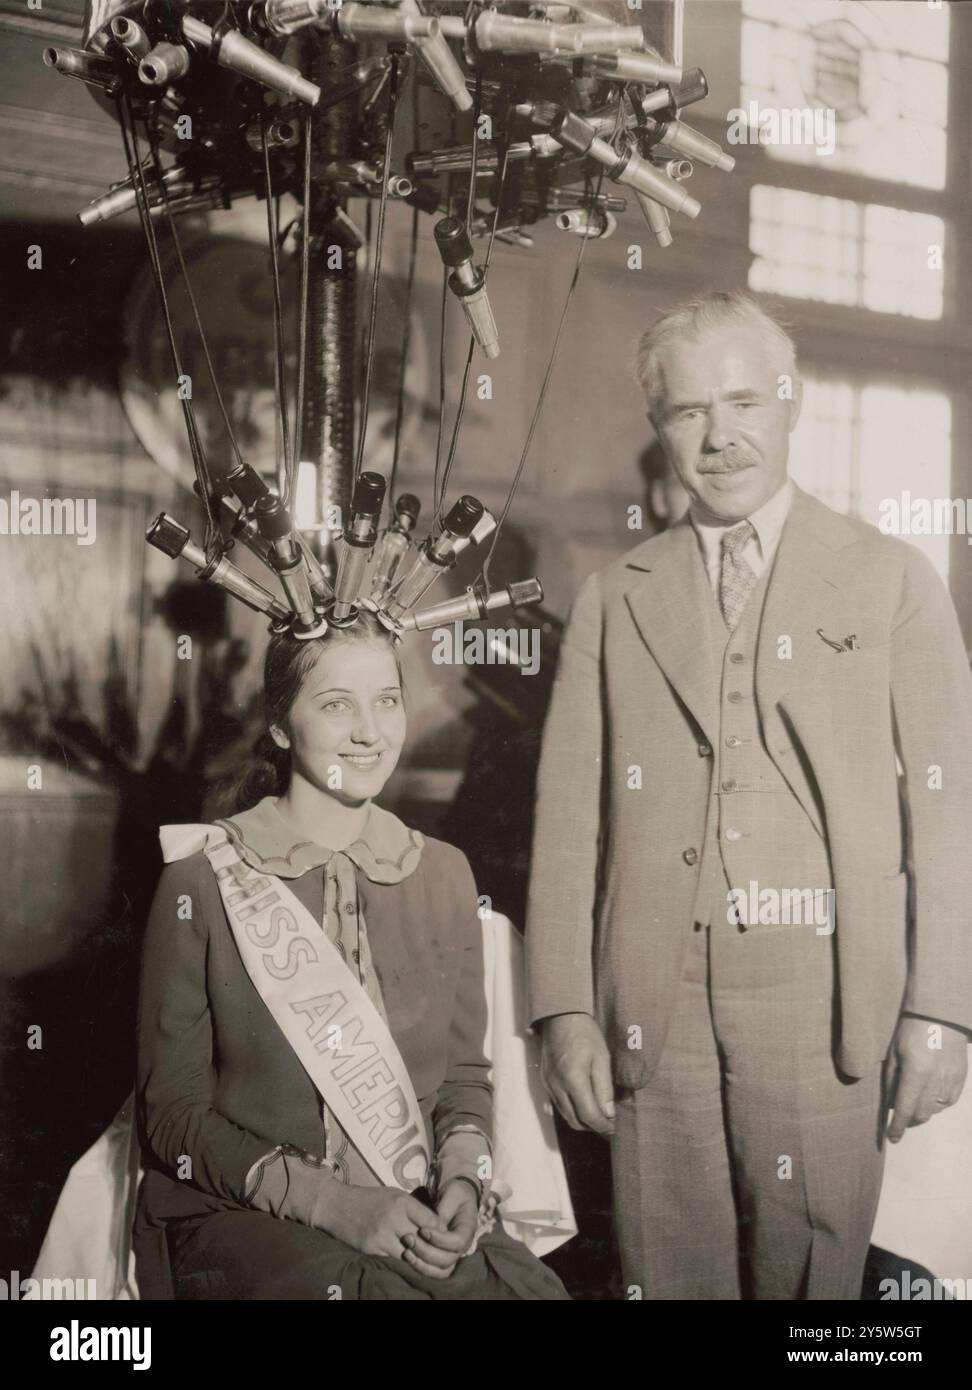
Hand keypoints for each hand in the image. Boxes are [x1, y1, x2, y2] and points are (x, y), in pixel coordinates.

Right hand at [321, 1183, 444, 1258]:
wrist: (335, 1205)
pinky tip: (405, 1262)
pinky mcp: (370, 1250)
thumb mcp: (394, 1195)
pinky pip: (393, 1261)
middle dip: (432, 1249)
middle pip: (425, 1241)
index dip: (440, 1232)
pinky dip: (401, 1263)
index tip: (442, 1237)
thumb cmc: (368, 1199)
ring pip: (411, 1256)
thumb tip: (439, 1227)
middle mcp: (393, 1218)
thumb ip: (414, 1209)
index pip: (433, 1222)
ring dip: (418, 1259)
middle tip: (438, 1254)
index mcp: (401, 1202)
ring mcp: (380, 1236)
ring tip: (423, 1260)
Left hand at [401, 1179, 479, 1278]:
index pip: (457, 1242)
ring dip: (422, 1263)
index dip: (440, 1239)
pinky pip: (432, 1270)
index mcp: (467, 1230)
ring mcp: (452, 1254)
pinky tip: (406, 1255)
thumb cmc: (455, 1194)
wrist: (456, 1198)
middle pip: (447, 1260)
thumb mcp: (453, 1194)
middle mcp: (462, 1247)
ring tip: (406, 1250)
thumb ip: (445, 1208)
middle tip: (408, 1238)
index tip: (422, 1230)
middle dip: (426, 1251)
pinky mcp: (441, 1258)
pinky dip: (420, 1266)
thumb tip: (435, 1223)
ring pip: (440, 1270)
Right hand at [540, 1012, 614, 1135]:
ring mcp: (548, 1084)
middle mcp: (556, 1086)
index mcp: (572, 1079)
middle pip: (574, 1121)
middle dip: (593, 1127)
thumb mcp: (602, 1058)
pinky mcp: (545, 1081)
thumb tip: (608, 1113)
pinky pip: (558, 1105)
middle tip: (609, 1125)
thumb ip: (604, 1088)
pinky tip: (584, 1105)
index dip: (603, 1126)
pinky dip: (572, 1111)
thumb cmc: (585, 1034)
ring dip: (582, 1121)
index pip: (588, 1115)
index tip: (615, 1128)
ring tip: (598, 1117)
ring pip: (565, 1116)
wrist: (560, 1016)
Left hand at [885, 1016, 967, 1142]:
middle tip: (900, 1117)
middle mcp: (935, 1081)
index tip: (891, 1138)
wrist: (942, 1014)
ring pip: (935, 1110)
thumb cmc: (910, 1030)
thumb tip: (891, 1104)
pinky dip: (936, 1103)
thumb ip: (892, 1081)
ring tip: (914, 1101)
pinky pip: (948, 1101)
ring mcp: (951, 1081)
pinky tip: (929, 1094)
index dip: (897, 1127)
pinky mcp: (961, 1079)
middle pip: (922, 1114)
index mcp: (916, 1073)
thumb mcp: (894, 1053)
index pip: (904, 1109)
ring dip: (923, 1111)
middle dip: (909, 1120)